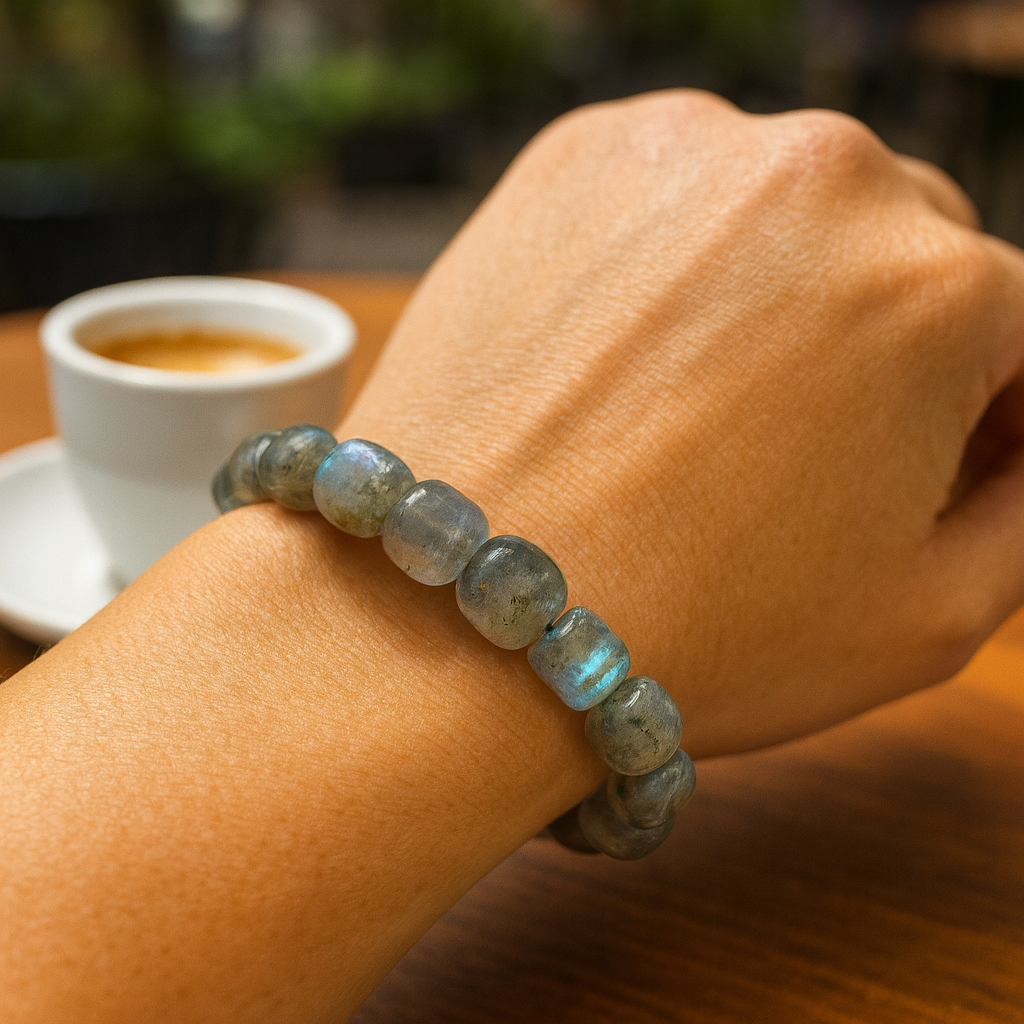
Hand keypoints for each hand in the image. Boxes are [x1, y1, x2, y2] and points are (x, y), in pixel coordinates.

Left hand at [345, 90, 1023, 755]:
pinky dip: (669, 258)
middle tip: (799, 440)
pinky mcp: (573, 155)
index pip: (1014, 327)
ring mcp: (686, 152)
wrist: (459, 615)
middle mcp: (824, 179)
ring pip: (786, 211)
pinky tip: (625, 357)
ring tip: (695, 404)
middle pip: (905, 250)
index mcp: (939, 290)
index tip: (922, 461)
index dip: (978, 408)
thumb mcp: (927, 618)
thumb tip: (1020, 438)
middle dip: (880, 340)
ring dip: (773, 289)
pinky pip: (671, 194)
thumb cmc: (693, 634)